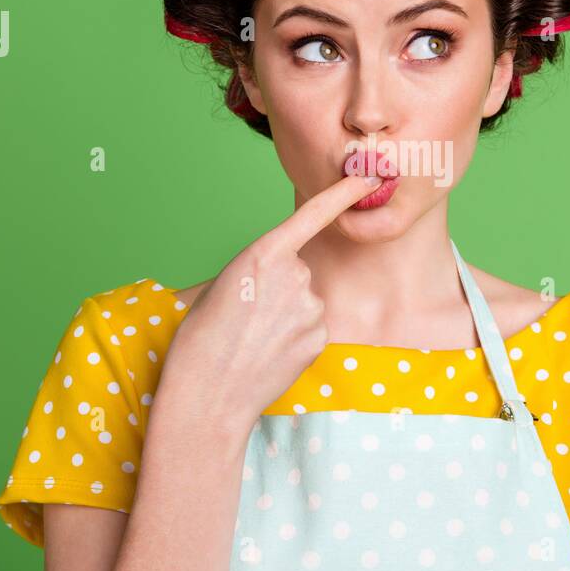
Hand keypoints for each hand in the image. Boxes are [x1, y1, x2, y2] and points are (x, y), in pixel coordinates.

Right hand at [156, 173, 383, 432]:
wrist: (207, 393)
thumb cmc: (202, 339)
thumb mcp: (223, 286)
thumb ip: (260, 272)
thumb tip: (279, 281)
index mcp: (263, 254)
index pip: (313, 216)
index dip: (342, 194)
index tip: (368, 176)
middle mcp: (294, 275)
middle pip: (298, 272)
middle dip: (279, 290)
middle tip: (246, 317)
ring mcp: (310, 307)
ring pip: (305, 302)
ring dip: (286, 317)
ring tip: (253, 339)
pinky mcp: (319, 337)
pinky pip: (311, 328)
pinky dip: (294, 339)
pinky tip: (270, 353)